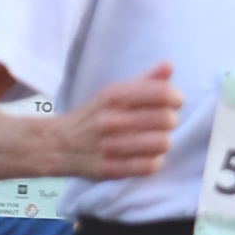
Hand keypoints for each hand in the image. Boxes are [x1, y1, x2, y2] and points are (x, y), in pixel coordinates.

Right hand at [50, 64, 181, 181]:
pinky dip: (153, 161)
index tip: (175, 103)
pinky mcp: (109, 169)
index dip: (176, 98)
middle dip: (171, 121)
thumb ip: (144, 80)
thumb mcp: (113, 92)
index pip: (163, 93)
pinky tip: (146, 156)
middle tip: (163, 123)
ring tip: (155, 140)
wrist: (57, 145)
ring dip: (163, 142)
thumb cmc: (94, 116)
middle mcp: (111, 119)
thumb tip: (170, 65)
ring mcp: (109, 146)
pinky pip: (149, 166)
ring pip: (162, 143)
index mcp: (114, 95)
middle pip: (167, 119)